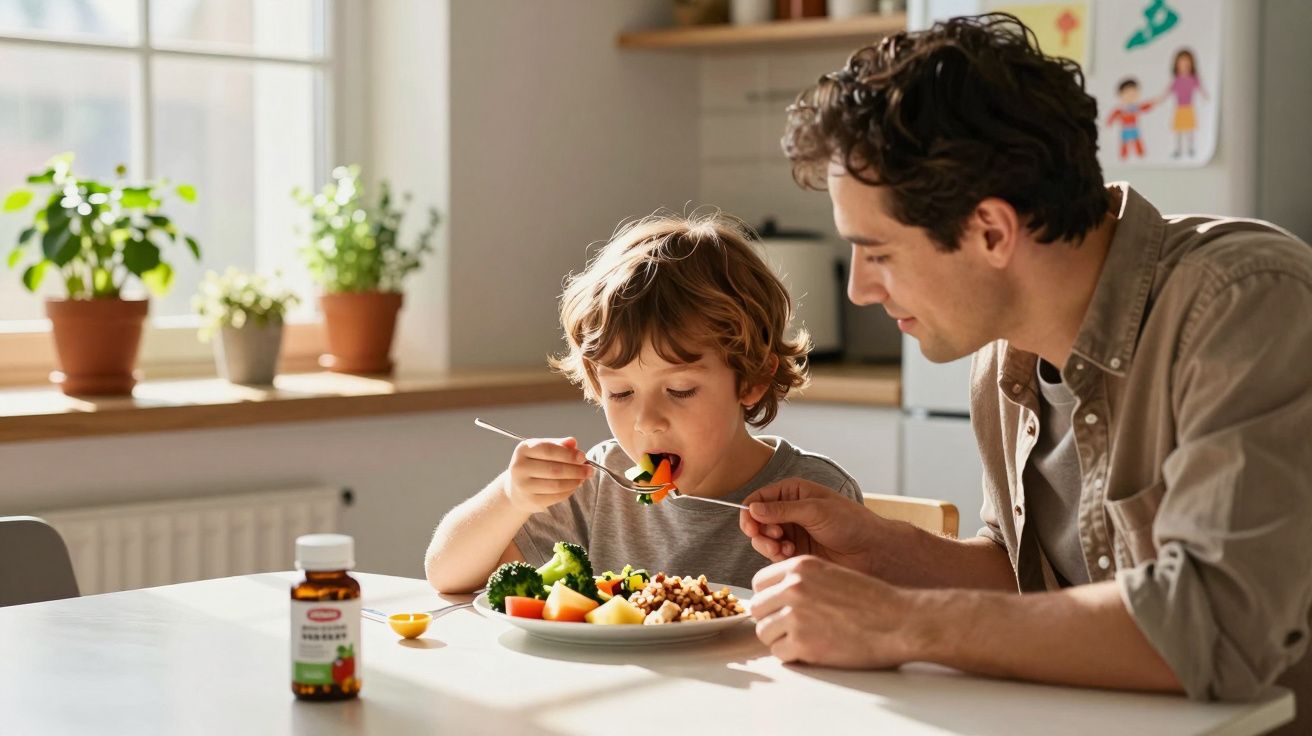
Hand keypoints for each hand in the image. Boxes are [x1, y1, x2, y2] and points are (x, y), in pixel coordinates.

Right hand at [503, 437, 592, 513]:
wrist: (517, 488)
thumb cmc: (535, 464)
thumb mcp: (543, 450)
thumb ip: (559, 445)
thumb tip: (573, 442)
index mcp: (523, 449)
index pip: (548, 450)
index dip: (568, 454)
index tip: (583, 457)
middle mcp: (519, 467)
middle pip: (554, 469)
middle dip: (576, 470)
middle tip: (589, 470)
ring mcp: (523, 486)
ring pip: (556, 485)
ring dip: (574, 481)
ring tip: (583, 478)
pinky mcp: (531, 501)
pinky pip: (555, 497)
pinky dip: (569, 491)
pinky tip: (574, 486)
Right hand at [739, 477, 884, 573]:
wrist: (871, 550)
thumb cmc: (849, 522)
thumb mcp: (815, 510)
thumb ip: (782, 509)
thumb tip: (752, 509)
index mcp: (793, 492)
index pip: (758, 498)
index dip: (750, 512)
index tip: (750, 527)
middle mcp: (789, 510)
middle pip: (756, 521)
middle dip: (759, 532)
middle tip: (775, 538)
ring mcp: (792, 532)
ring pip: (763, 539)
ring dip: (768, 545)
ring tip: (784, 548)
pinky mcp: (795, 552)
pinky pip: (774, 554)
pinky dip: (777, 555)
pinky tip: (791, 554)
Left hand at [750, 555, 916, 668]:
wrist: (901, 621)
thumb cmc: (874, 601)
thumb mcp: (834, 575)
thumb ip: (804, 582)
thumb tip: (778, 597)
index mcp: (801, 566)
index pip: (760, 582)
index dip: (769, 598)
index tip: (779, 607)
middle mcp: (794, 587)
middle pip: (757, 608)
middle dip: (771, 619)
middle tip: (792, 628)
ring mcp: (796, 615)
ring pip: (764, 632)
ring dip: (780, 639)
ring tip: (805, 640)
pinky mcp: (803, 643)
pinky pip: (779, 652)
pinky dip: (792, 655)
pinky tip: (813, 651)